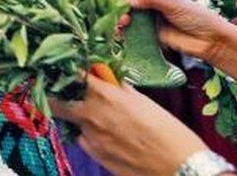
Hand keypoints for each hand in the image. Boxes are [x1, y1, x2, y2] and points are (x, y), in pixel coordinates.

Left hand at [50, 74, 205, 175]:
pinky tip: (105, 135)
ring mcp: (90, 136)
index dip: (66, 72)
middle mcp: (91, 114)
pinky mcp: (93, 154)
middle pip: (55, 100)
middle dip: (57, 95)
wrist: (181, 168)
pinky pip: (82, 139)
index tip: (65, 70)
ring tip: (94, 115)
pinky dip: (88, 134)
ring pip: (70, 121)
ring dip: (76, 115)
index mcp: (106, 95)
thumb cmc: (169, 131)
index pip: (71, 76)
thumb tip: (104, 76)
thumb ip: (118, 88)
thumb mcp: (144, 101)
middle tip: (65, 92)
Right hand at [130, 0, 236, 76]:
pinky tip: (121, 33)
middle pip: (127, 2)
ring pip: (127, 17)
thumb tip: (128, 0)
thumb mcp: (172, 3)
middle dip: (119, 7)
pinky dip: (124, 32)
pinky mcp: (148, 34)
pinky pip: (131, 32)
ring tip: (123, 24)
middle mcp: (149, 3)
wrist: (209, 40)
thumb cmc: (195, 16)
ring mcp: (148, 19)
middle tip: (120, 14)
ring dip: (120, 19)